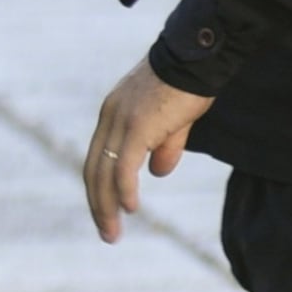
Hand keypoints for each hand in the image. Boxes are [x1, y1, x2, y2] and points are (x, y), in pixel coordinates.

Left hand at [80, 54, 216, 242]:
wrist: (198, 58)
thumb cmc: (189, 84)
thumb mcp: (174, 121)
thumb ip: (164, 146)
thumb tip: (157, 173)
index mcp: (113, 115)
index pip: (97, 159)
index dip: (99, 188)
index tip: (107, 213)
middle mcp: (109, 118)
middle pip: (93, 170)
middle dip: (99, 205)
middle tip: (108, 233)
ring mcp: (120, 121)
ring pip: (104, 172)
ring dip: (107, 206)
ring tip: (112, 232)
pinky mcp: (137, 125)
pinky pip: (124, 165)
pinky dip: (124, 190)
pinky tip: (130, 209)